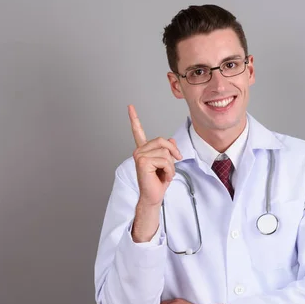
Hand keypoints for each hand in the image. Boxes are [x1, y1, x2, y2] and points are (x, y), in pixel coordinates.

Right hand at [128, 105, 181, 241]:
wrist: (153, 197)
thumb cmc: (158, 182)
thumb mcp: (167, 164)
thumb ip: (168, 150)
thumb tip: (172, 140)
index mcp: (143, 150)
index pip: (138, 131)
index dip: (134, 118)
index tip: (130, 106)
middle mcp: (139, 151)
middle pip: (162, 141)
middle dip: (173, 153)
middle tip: (174, 164)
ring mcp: (139, 155)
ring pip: (165, 152)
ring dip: (171, 166)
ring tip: (164, 174)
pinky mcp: (143, 161)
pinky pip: (164, 160)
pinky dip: (168, 170)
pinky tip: (161, 177)